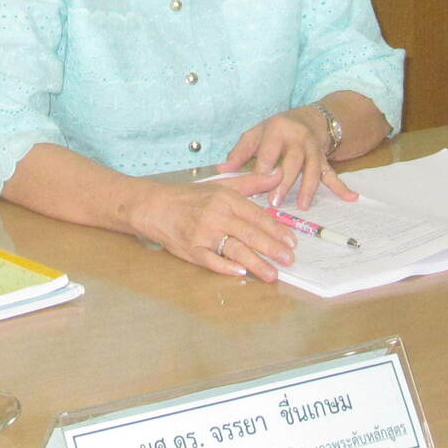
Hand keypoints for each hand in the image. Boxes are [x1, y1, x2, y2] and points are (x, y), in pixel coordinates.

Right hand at [124, 172, 294, 281]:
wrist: (155, 206)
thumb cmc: (190, 197)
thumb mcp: (221, 185)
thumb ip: (252, 182)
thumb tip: (279, 173)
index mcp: (225, 199)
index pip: (256, 215)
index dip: (276, 229)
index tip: (292, 241)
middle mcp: (216, 215)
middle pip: (249, 233)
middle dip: (272, 248)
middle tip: (289, 260)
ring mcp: (202, 234)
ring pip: (233, 249)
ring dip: (255, 263)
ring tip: (272, 274)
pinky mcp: (190, 249)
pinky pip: (210, 260)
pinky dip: (225, 267)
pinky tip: (240, 272)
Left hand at [217, 108, 357, 208]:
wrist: (308, 118)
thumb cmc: (275, 130)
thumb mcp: (255, 135)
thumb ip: (238, 153)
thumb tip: (220, 171)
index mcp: (276, 130)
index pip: (268, 153)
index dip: (261, 171)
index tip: (254, 189)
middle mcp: (297, 138)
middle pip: (292, 162)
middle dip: (285, 182)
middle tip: (276, 202)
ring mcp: (313, 149)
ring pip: (313, 169)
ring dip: (308, 188)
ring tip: (304, 206)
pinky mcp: (325, 158)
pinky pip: (333, 173)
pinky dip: (341, 186)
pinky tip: (351, 198)